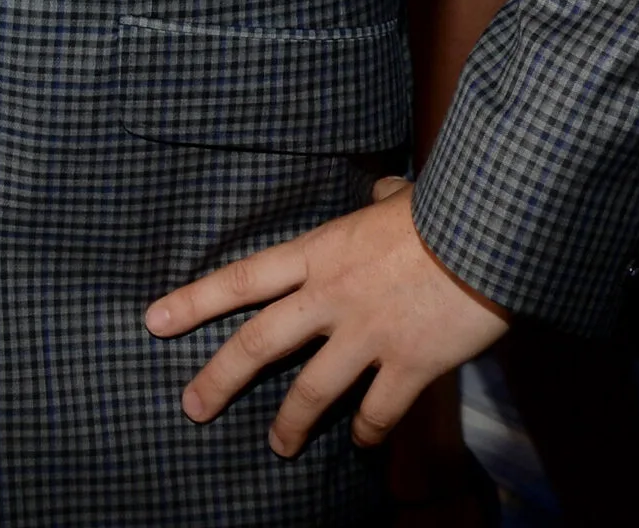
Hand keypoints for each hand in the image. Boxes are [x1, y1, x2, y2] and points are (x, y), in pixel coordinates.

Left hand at [144, 180, 508, 457]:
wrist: (484, 232)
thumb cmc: (440, 208)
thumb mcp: (393, 199)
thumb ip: (377, 204)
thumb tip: (384, 194)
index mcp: (318, 252)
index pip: (241, 278)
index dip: (194, 301)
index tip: (154, 321)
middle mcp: (330, 297)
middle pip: (258, 342)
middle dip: (219, 378)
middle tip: (191, 406)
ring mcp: (366, 335)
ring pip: (311, 390)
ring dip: (290, 424)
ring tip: (277, 446)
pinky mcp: (407, 366)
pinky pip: (377, 411)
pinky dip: (368, 431)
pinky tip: (364, 443)